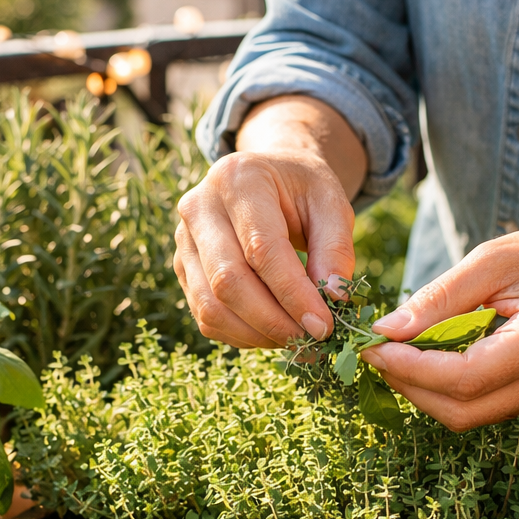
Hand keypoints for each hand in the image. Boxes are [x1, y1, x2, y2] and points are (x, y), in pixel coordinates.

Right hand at [174, 149, 355, 347]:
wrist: (267, 176)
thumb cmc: (302, 189)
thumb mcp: (331, 203)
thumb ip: (336, 248)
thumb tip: (333, 299)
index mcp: (238, 179)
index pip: (260, 249)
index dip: (292, 294)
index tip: (323, 325)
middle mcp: (199, 207)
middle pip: (228, 282)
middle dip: (274, 322)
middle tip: (313, 342)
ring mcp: (184, 241)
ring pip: (211, 306)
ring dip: (257, 334)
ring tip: (296, 340)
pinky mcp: (183, 269)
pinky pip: (206, 316)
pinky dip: (242, 335)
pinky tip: (273, 332)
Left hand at [361, 223, 518, 429]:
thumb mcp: (493, 259)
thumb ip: (439, 298)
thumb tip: (385, 331)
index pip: (465, 377)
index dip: (411, 369)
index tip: (375, 346)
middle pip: (461, 409)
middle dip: (409, 385)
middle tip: (378, 351)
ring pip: (467, 416)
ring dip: (423, 390)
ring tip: (400, 351)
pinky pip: (482, 408)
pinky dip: (446, 390)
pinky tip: (432, 358)